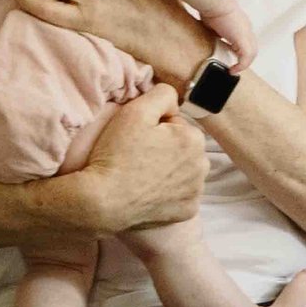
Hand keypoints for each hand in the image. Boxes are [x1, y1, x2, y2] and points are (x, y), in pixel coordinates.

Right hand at [69, 86, 208, 234]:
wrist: (103, 202)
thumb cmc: (116, 154)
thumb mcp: (136, 111)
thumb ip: (162, 94)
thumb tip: (173, 101)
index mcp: (194, 138)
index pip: (175, 125)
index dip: (154, 128)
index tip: (137, 139)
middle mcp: (202, 165)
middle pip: (182, 149)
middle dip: (165, 149)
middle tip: (136, 157)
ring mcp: (196, 192)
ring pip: (182, 172)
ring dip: (168, 171)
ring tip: (141, 175)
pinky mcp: (187, 212)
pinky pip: (180, 196)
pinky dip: (168, 194)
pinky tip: (148, 193)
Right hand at [202, 7, 257, 73]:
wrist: (215, 1)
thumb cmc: (211, 7)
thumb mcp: (213, 22)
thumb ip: (215, 31)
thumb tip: (209, 37)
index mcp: (240, 23)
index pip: (245, 39)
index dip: (240, 49)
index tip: (231, 55)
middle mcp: (246, 28)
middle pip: (252, 47)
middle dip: (244, 58)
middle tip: (235, 66)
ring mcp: (246, 33)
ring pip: (252, 53)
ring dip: (244, 63)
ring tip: (235, 69)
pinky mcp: (243, 39)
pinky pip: (247, 57)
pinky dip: (241, 65)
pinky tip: (233, 69)